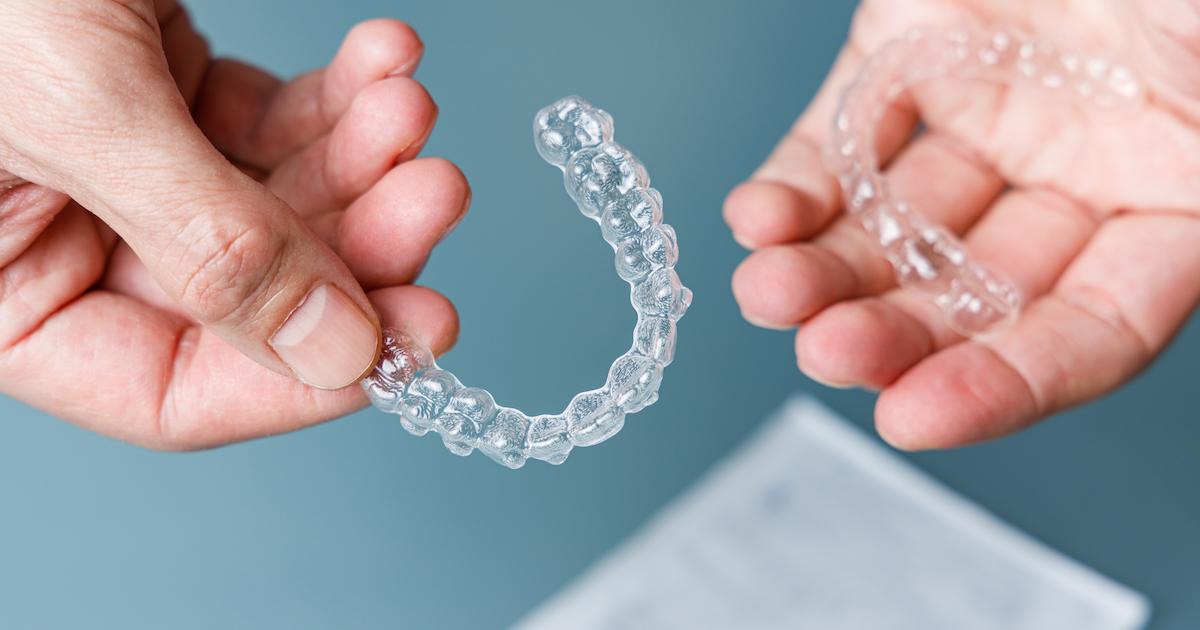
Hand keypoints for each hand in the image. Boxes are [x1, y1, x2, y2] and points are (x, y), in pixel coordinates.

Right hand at [0, 1, 465, 448]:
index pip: (168, 391)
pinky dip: (335, 95)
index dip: (301, 377)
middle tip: (435, 195)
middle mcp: (61, 239)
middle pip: (251, 294)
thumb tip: (337, 357)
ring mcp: (118, 164)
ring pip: (277, 206)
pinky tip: (384, 60)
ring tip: (408, 103)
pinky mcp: (159, 89)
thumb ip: (211, 247)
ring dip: (361, 157)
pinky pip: (270, 121)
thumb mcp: (81, 112)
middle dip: (357, 242)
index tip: (414, 336)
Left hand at [725, 0, 1199, 448]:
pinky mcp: (903, 60)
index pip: (1088, 332)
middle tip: (824, 354)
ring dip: (826, 271)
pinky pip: (840, 142)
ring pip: (896, 231)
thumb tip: (1152, 260)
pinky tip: (758, 220)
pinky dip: (796, 187)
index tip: (914, 417)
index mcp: (1175, 204)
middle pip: (974, 294)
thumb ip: (1195, 155)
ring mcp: (986, 118)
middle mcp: (1078, 176)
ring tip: (766, 290)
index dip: (1006, 383)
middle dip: (895, 332)